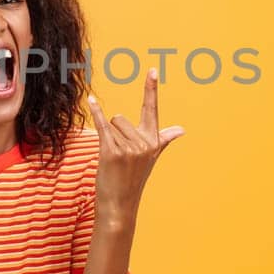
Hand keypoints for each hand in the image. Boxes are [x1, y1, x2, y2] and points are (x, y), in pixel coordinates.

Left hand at [86, 68, 185, 220]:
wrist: (120, 204)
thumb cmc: (132, 179)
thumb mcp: (151, 158)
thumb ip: (163, 139)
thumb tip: (182, 129)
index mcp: (154, 141)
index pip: (151, 109)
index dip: (151, 88)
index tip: (152, 69)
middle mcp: (144, 143)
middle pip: (121, 119)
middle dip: (115, 133)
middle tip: (119, 158)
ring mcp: (129, 148)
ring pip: (111, 125)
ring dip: (107, 139)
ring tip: (113, 160)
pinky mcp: (113, 152)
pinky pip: (102, 126)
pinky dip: (96, 112)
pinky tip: (91, 100)